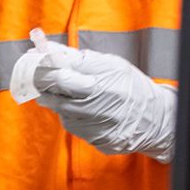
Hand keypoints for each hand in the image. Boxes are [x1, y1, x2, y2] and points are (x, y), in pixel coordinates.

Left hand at [25, 32, 178, 160]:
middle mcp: (101, 105)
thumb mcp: (111, 65)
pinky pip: (74, 127)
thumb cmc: (131, 87)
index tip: (33, 59)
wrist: (156, 119)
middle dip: (44, 83)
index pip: (62, 74)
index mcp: (104, 81)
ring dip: (57, 101)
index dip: (43, 67)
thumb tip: (47, 48)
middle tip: (38, 77)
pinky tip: (81, 111)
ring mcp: (99, 126)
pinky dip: (71, 117)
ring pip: (62, 112)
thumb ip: (79, 59)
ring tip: (66, 93)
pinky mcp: (99, 141)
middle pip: (58, 94)